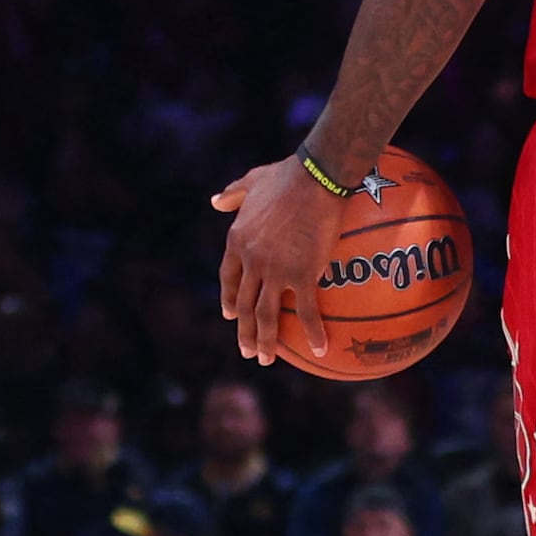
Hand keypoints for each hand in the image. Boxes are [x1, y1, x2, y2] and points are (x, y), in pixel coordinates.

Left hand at [209, 156, 339, 367]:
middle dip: (243, 332)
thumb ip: (233, 193)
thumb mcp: (253, 180)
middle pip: (243, 304)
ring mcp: (274, 271)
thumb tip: (215, 200)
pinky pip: (306, 311)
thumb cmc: (288, 175)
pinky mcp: (302, 275)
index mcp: (237, 241)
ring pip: (265, 315)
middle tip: (246, 352)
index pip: (228, 278)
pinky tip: (320, 348)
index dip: (228, 299)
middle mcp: (251, 261)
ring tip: (265, 360)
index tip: (228, 315)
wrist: (316, 178)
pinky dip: (312, 333)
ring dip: (264, 342)